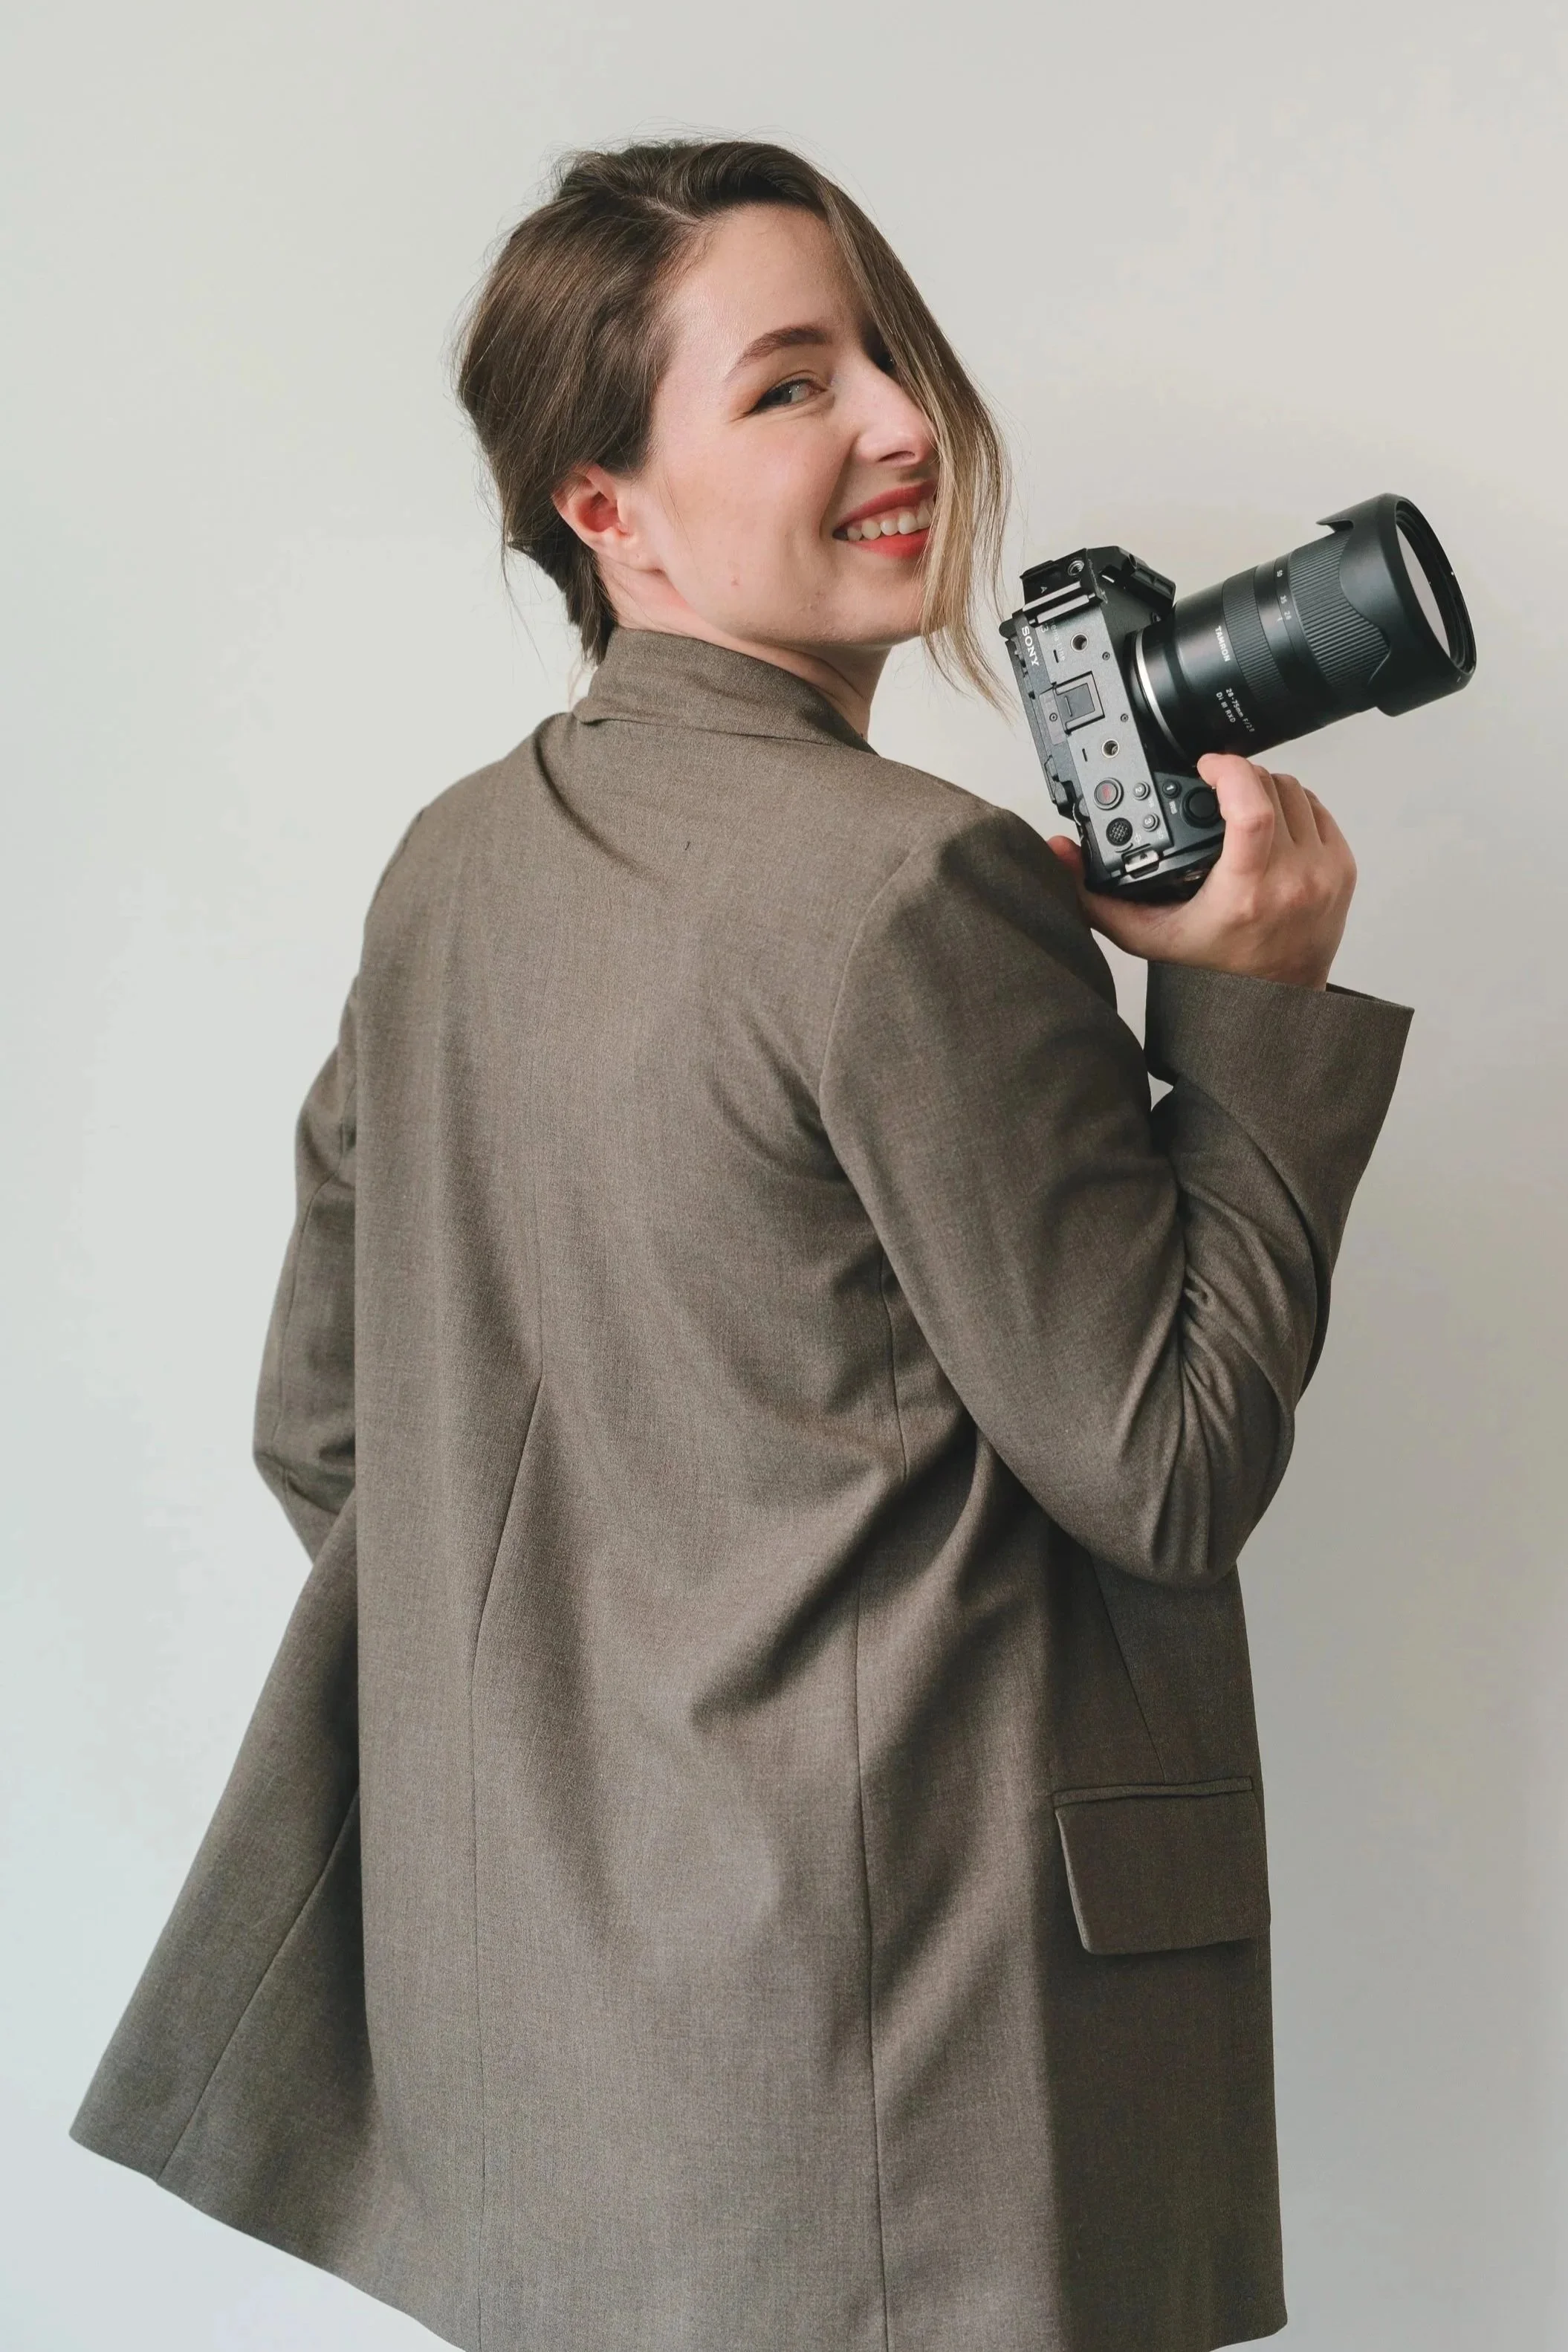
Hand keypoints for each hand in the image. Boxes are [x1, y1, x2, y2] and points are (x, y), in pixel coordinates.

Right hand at [1047, 753, 1356, 989]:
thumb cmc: (1215, 973)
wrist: (1273, 1006)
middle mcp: (1294, 880)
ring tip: (1240, 806)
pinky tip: (1271, 825)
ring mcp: (1324, 873)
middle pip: (1272, 788)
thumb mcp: (1146, 936)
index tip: (1207, 766)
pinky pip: (1319, 811)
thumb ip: (1095, 896)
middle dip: (1239, 778)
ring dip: (1266, 789)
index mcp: (1247, 892)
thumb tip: (1062, 851)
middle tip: (1214, 790)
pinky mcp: (1343, 870)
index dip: (1229, 770)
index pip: (1251, 807)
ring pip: (1297, 793)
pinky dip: (1293, 808)